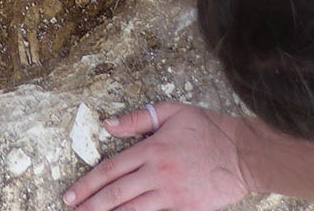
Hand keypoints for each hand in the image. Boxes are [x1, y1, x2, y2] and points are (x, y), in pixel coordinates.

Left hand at [64, 104, 249, 210]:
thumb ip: (136, 119)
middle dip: (91, 205)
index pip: (110, 169)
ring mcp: (171, 195)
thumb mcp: (170, 112)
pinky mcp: (185, 209)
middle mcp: (157, 174)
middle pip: (116, 194)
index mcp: (151, 149)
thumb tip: (107, 124)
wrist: (243, 153)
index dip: (87, 184)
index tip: (71, 195)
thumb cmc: (207, 128)